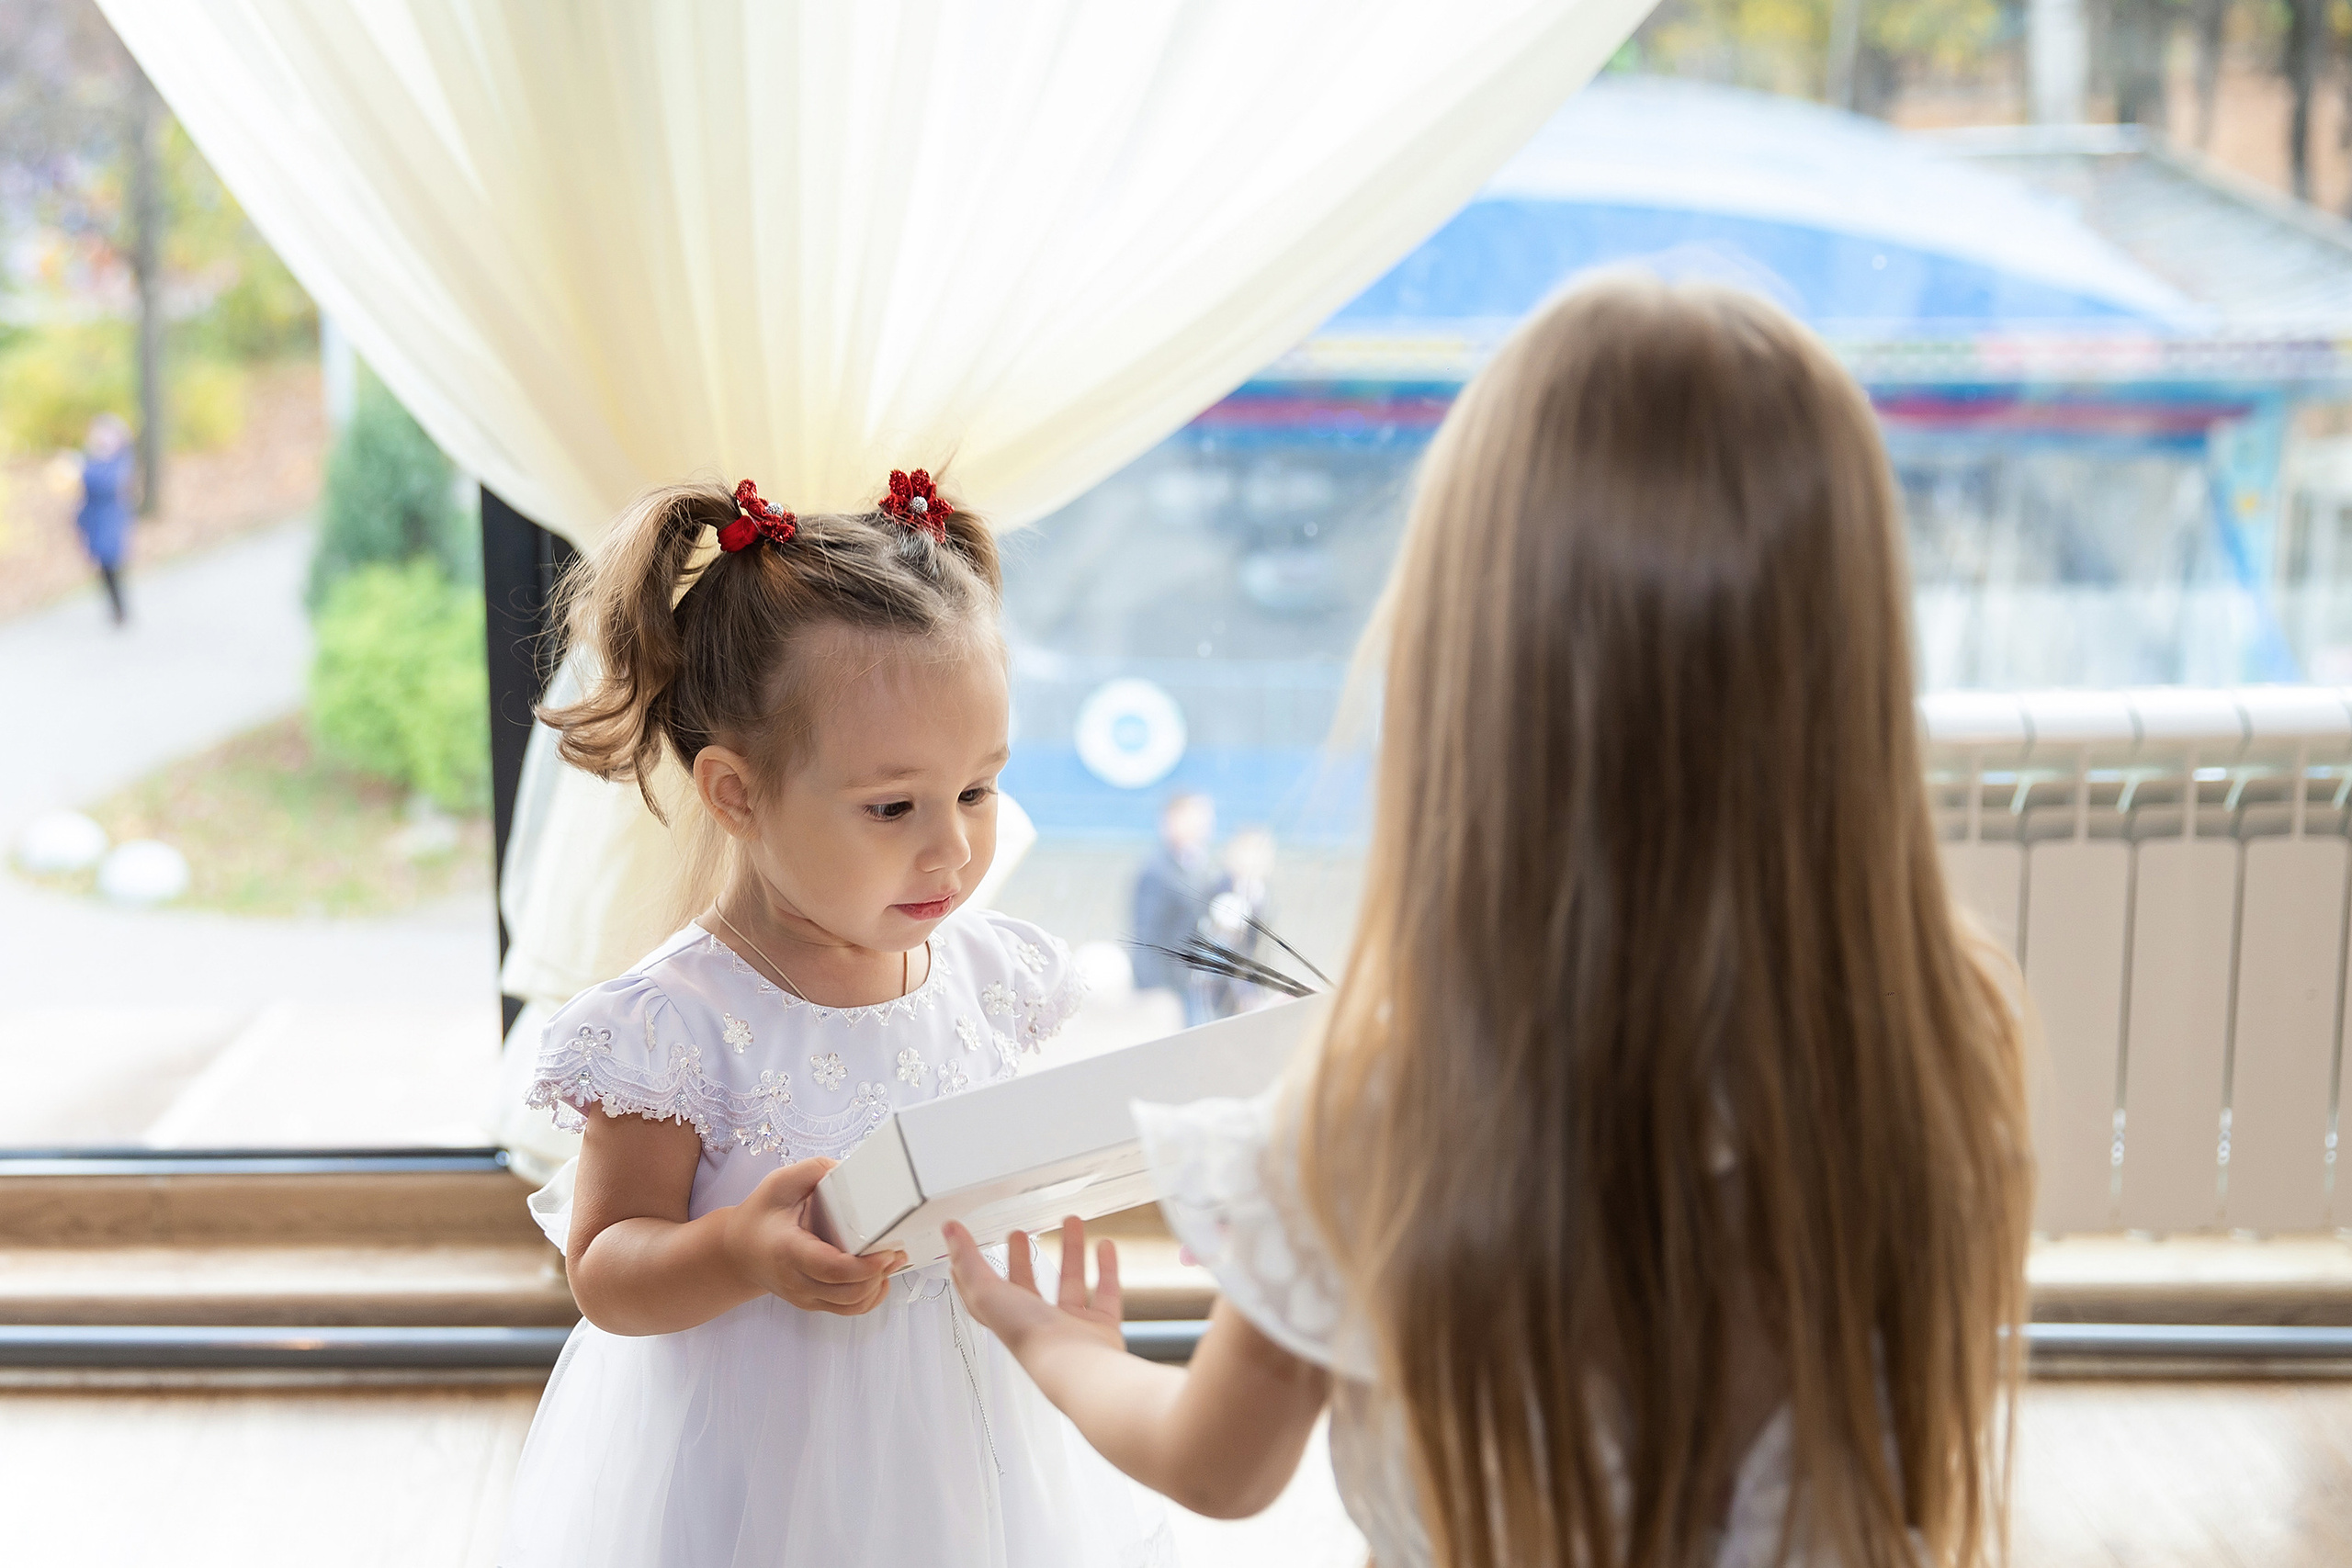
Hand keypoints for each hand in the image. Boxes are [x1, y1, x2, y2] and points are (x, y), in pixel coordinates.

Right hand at [721, 1157, 905, 1315]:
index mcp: (789, 1250)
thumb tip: (849, 1169)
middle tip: (897, 1249)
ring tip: (892, 1259)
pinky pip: (848, 1310)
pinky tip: (880, 1278)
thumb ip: (814, 1170)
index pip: (832, 1269)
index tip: (887, 1250)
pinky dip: (870, 1297)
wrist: (738, 1251)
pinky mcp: (814, 1302)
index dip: (864, 1266)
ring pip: (851, 1305)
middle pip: (848, 1292)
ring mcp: (805, 1297)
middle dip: (879, 1273)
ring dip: (878, 1285)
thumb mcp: (779, 1183)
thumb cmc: (760, 1215)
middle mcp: (797, 1280)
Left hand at [946, 1215, 1124, 1356]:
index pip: (984, 1292)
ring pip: (1069, 1283)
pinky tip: (1105, 1246)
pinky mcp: (1100, 1328)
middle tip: (1021, 1233)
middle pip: (1026, 1286)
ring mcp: (1070, 1328)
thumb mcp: (986, 1293)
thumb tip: (949, 1230)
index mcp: (1004, 1319)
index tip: (970, 1246)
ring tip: (1072, 1221)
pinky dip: (1106, 1268)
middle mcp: (1036, 1324)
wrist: (1076, 1366)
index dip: (975, 1269)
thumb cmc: (1030, 1337)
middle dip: (1022, 1258)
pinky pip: (1105, 1293)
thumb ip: (968, 1260)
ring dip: (1071, 1252)